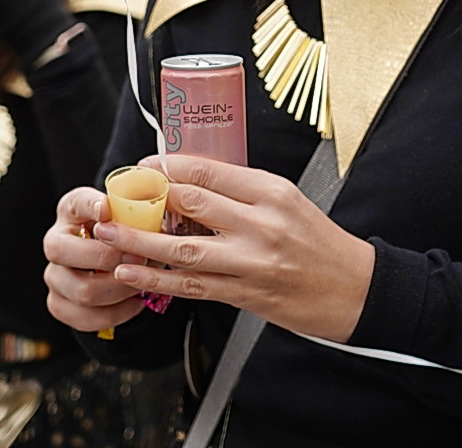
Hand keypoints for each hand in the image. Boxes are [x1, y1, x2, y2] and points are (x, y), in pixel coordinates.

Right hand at [43, 187, 148, 332]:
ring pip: (83, 292)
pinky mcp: (60, 305)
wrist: (116, 256)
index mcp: (70, 211)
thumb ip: (131, 207)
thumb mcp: (127, 210)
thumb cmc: (123, 229)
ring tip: (143, 282)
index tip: (108, 210)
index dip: (90, 206)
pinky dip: (117, 313)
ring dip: (120, 289)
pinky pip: (87, 318)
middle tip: (141, 256)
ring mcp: (54, 277)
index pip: (76, 203)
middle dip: (110, 258)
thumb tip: (138, 209)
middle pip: (68, 253)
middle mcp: (55, 243)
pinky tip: (136, 302)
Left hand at [91, 156, 374, 343]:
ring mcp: (251, 261)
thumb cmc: (318, 241)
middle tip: (116, 197)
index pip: (208, 170)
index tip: (142, 167)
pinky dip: (156, 279)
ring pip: (183, 247)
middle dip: (146, 199)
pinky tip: (130, 272)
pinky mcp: (246, 294)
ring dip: (138, 241)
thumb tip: (189, 182)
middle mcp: (260, 222)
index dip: (167, 167)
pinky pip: (192, 285)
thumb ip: (242, 192)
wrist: (354, 288)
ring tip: (106, 235)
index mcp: (270, 191)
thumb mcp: (287, 200)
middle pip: (191, 202)